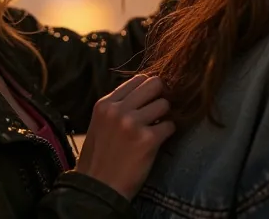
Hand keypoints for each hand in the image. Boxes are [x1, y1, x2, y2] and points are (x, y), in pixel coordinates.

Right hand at [76, 75, 175, 199]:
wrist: (97, 188)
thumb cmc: (99, 158)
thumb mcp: (99, 124)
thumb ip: (117, 106)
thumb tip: (144, 91)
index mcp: (105, 104)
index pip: (138, 79)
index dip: (149, 89)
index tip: (152, 99)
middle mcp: (118, 109)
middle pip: (154, 84)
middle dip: (160, 96)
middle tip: (160, 111)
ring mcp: (133, 123)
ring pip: (164, 104)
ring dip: (165, 116)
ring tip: (156, 128)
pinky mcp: (147, 139)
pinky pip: (170, 126)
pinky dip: (168, 133)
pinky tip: (158, 141)